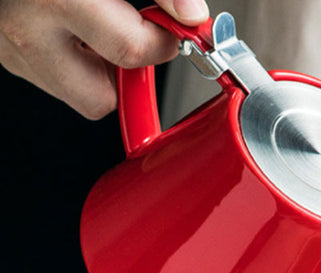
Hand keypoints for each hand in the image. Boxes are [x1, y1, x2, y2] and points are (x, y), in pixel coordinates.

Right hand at [0, 0, 208, 118]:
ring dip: (96, 68)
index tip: (173, 29)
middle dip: (124, 75)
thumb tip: (191, 14)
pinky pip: (48, 72)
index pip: (131, 50)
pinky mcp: (0, 50)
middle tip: (134, 36)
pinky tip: (70, 22)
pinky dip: (69, 54)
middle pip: (98, 98)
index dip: (164, 42)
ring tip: (96, 23)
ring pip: (74, 92)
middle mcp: (26, 30)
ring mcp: (7, 46)